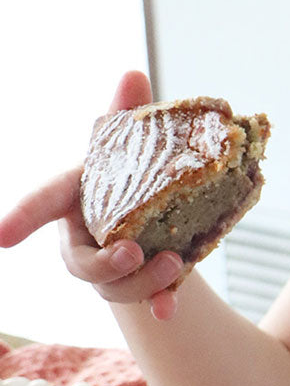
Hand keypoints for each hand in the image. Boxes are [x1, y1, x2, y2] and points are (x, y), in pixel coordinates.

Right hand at [0, 71, 183, 319]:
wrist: (169, 213)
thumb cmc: (138, 173)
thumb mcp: (135, 145)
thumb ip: (128, 116)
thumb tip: (133, 73)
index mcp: (76, 200)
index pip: (44, 205)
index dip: (23, 219)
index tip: (1, 238)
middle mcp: (86, 238)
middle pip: (80, 263)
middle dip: (104, 262)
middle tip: (134, 250)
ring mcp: (112, 266)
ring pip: (115, 287)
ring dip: (143, 280)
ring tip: (175, 262)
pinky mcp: (142, 284)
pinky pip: (147, 302)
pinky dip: (160, 305)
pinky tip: (170, 313)